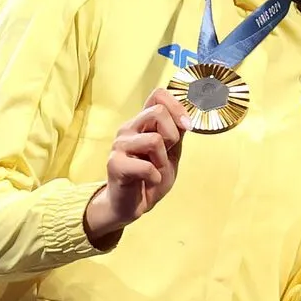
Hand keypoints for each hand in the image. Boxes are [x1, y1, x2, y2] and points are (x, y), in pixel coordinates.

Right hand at [84, 88, 187, 246]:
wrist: (131, 204)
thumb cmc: (150, 176)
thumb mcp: (171, 152)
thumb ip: (177, 132)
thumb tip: (186, 115)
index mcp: (142, 122)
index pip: (158, 95)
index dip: (177, 107)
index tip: (186, 126)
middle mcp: (129, 128)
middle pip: (158, 112)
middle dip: (172, 136)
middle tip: (165, 155)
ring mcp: (119, 145)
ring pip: (155, 139)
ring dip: (163, 160)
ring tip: (155, 170)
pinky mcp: (115, 164)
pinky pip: (147, 166)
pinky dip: (155, 177)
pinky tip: (148, 181)